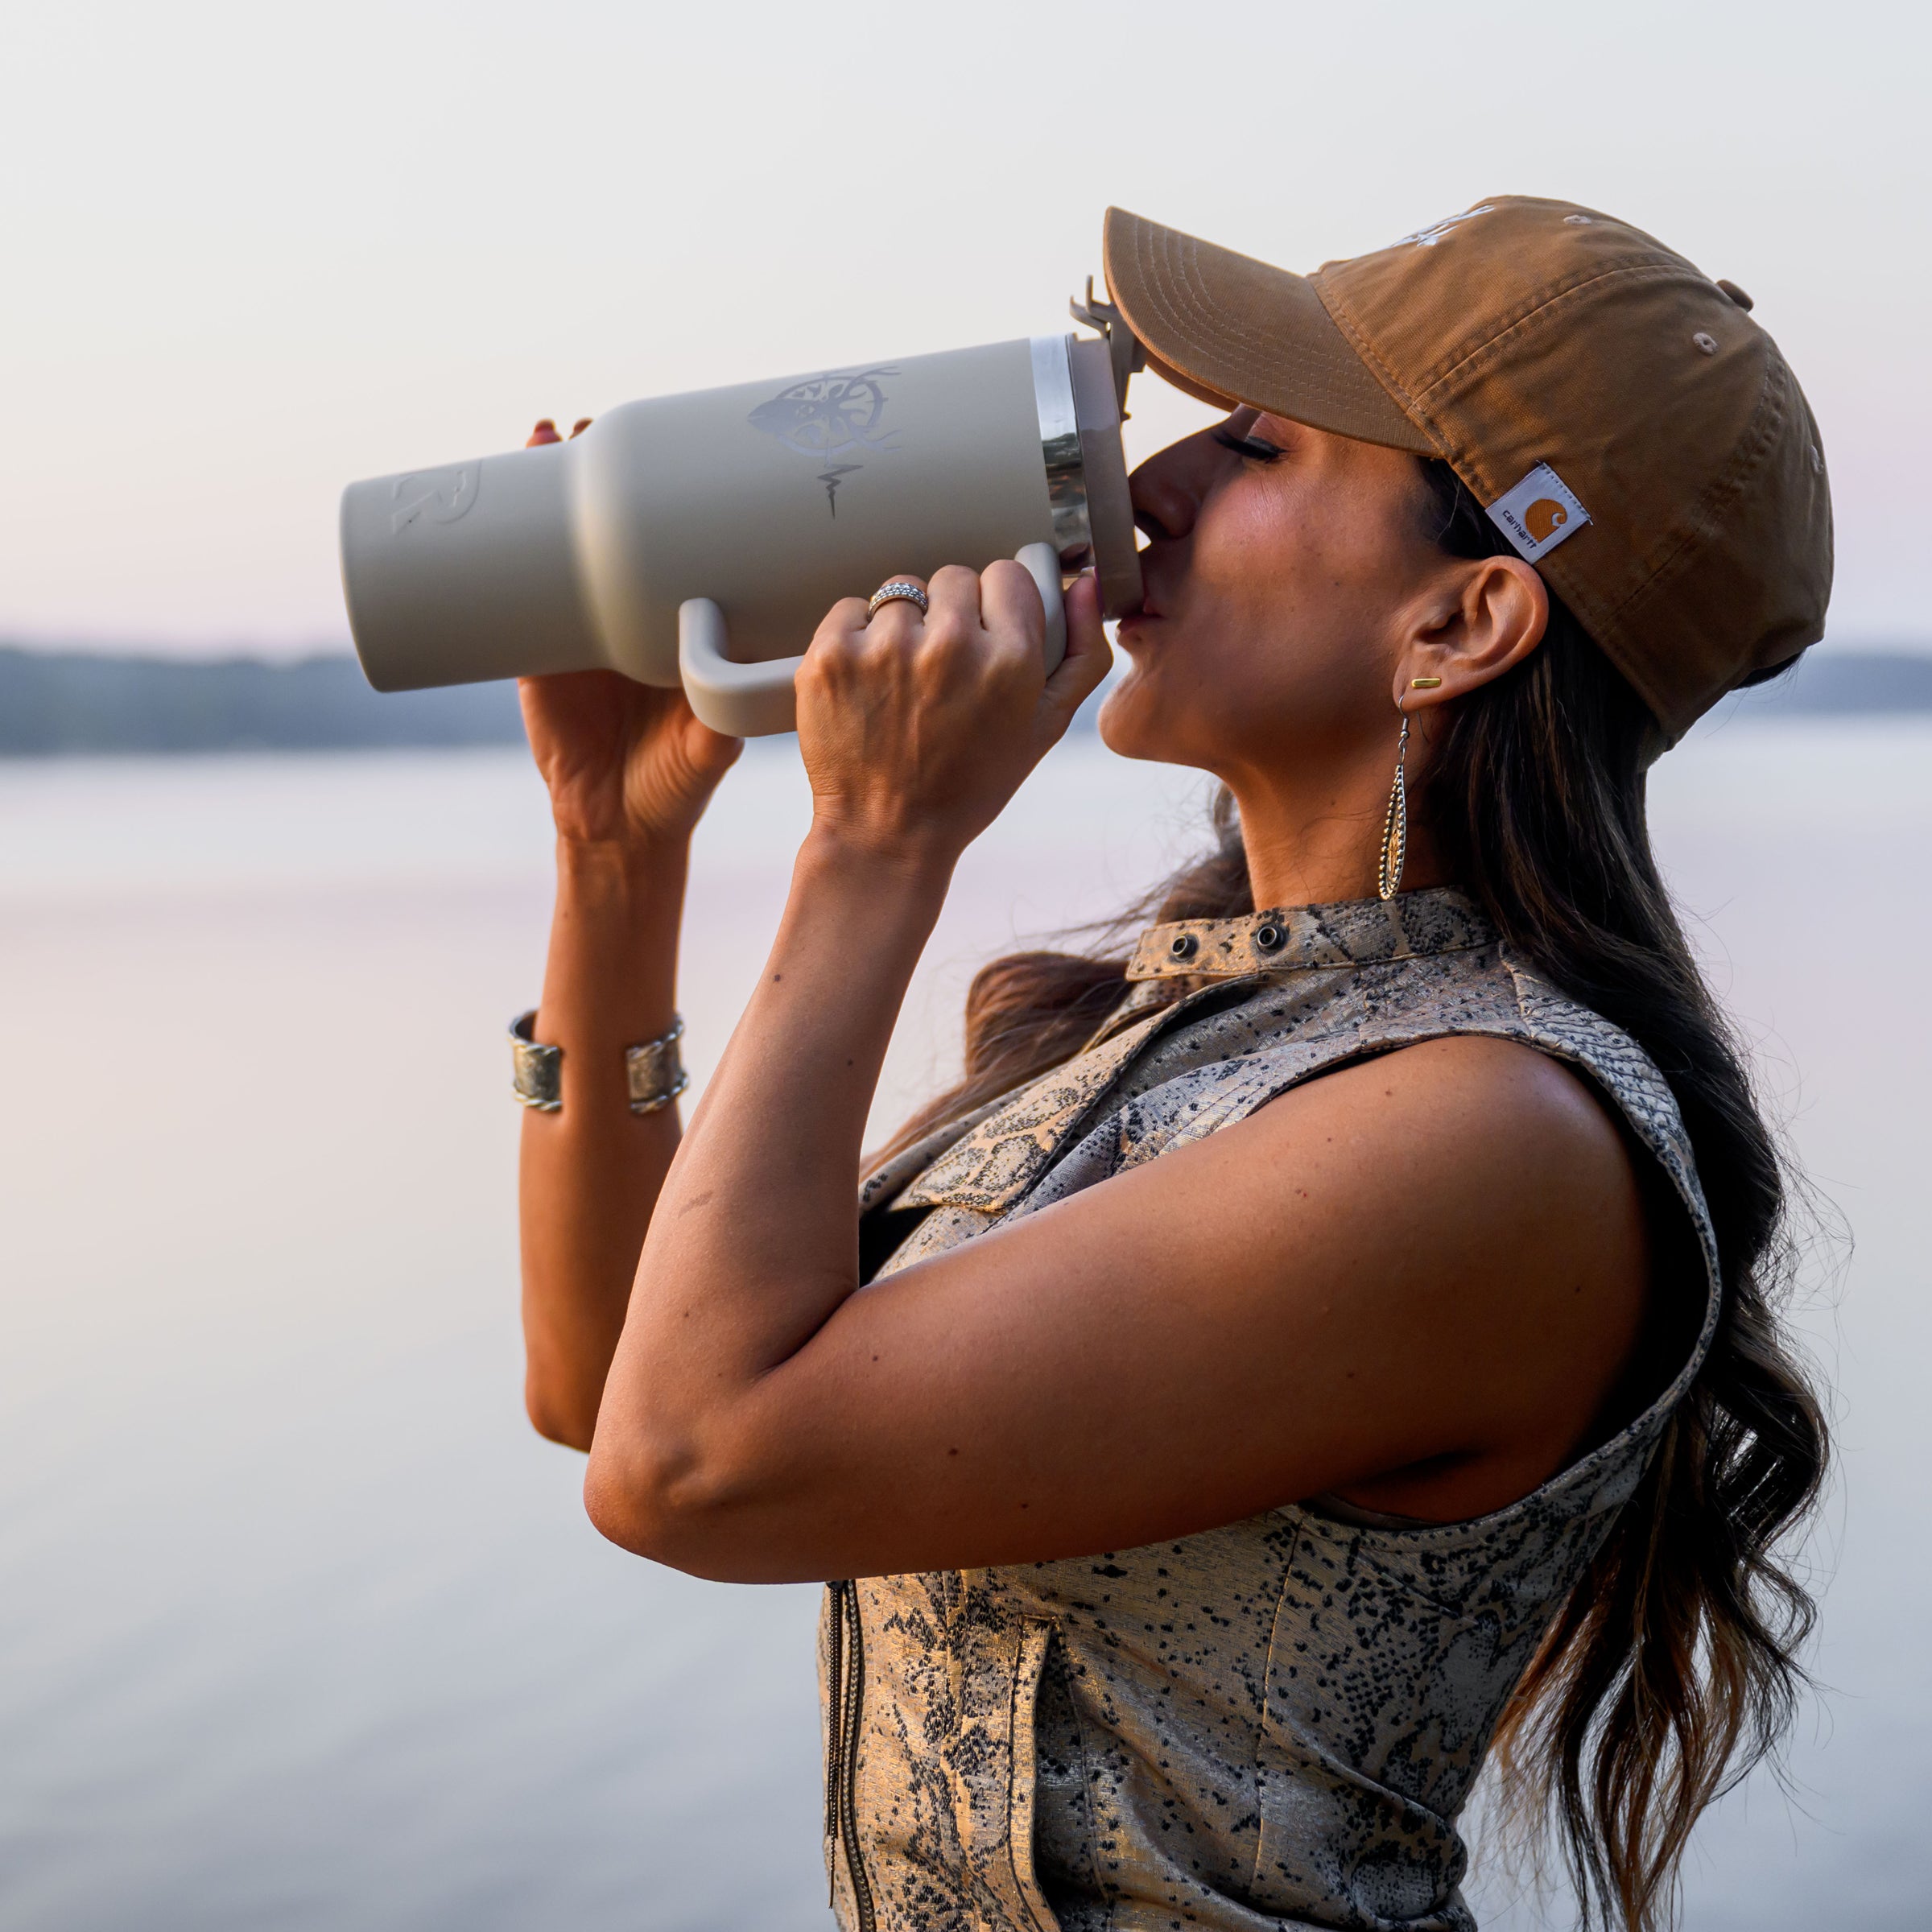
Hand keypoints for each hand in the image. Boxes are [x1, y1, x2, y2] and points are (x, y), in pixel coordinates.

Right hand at [517, 418, 740, 850]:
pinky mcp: (532, 653)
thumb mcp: (713, 739)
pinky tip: (488, 503)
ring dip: (546, 485)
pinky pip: (508, 588)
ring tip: (544, 435)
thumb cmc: (679, 781)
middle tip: (597, 423)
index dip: (667, 488)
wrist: (619, 826)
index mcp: (672, 619)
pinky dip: (498, 544)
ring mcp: (575, 627)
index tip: (671, 440)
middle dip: (602, 465)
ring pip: (559, 540)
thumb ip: (721, 710)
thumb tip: (733, 679)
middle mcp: (625, 611)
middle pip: (613, 521)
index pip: (672, 537)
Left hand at [795, 561, 1108, 868]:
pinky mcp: (831, 655)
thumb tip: (1082, 585)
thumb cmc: (968, 786)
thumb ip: (1080, 653)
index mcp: (1009, 661)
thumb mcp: (1044, 729)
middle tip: (943, 671)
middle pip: (954, 578)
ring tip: (903, 681)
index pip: (1007, 576)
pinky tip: (868, 682)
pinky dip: (857, 637)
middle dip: (951, 615)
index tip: (986, 637)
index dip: (997, 607)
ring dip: (903, 626)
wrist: (885, 835)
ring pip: (901, 592)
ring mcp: (884, 648)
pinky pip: (851, 609)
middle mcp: (948, 647)